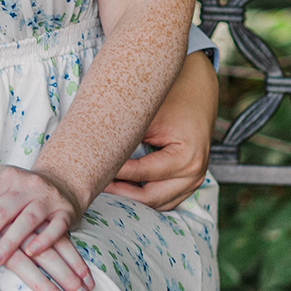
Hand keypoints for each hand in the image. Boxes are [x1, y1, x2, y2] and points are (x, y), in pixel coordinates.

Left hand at [0, 166, 92, 290]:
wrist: (61, 182)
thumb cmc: (17, 187)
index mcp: (4, 177)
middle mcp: (26, 185)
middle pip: (0, 213)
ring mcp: (47, 198)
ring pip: (27, 220)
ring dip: (9, 243)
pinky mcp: (65, 212)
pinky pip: (57, 227)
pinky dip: (45, 241)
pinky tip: (31, 254)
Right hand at [0, 182, 83, 290]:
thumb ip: (17, 222)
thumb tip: (41, 243)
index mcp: (16, 215)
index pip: (51, 237)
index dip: (71, 258)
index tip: (88, 278)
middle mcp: (6, 227)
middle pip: (42, 253)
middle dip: (66, 275)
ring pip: (20, 264)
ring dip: (42, 285)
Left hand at [104, 48, 215, 210]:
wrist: (198, 87)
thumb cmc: (173, 97)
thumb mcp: (148, 115)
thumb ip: (127, 140)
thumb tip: (94, 158)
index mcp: (186, 158)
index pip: (142, 173)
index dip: (115, 172)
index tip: (91, 169)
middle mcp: (194, 174)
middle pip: (150, 197)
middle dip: (120, 192)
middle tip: (94, 184)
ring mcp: (195, 181)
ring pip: (157, 203)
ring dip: (131, 198)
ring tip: (105, 186)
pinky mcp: (191, 181)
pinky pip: (165, 198)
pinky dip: (145, 196)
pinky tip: (122, 187)